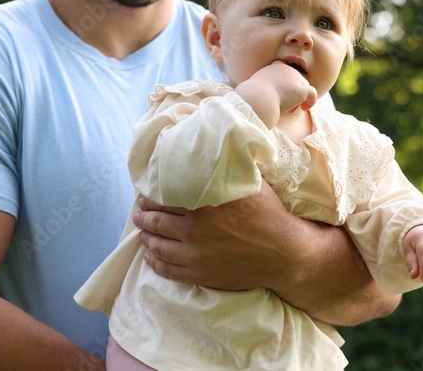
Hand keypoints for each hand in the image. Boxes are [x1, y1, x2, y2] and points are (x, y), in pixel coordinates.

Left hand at [132, 180, 299, 290]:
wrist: (283, 253)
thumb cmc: (269, 215)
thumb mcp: (251, 184)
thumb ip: (229, 170)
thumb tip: (221, 148)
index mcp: (204, 205)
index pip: (165, 198)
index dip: (151, 196)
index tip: (146, 194)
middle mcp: (195, 230)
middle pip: (157, 222)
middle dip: (143, 216)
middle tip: (139, 212)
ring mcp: (195, 255)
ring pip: (158, 246)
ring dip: (146, 238)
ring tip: (142, 232)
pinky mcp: (200, 275)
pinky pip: (168, 270)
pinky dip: (155, 262)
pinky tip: (151, 257)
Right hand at [235, 62, 317, 125]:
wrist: (258, 98)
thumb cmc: (253, 96)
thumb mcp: (255, 87)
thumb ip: (263, 88)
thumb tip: (264, 96)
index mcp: (275, 67)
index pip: (286, 72)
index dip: (285, 83)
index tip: (280, 93)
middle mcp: (287, 69)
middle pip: (295, 81)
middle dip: (291, 94)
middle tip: (285, 106)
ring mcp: (297, 78)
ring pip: (303, 88)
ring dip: (298, 99)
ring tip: (290, 110)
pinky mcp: (303, 89)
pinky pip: (312, 94)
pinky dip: (310, 101)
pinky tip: (303, 108)